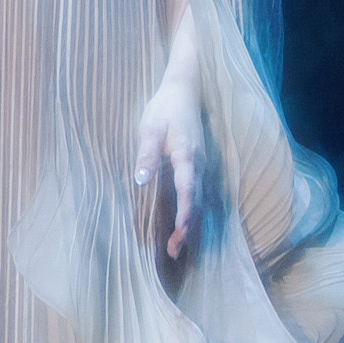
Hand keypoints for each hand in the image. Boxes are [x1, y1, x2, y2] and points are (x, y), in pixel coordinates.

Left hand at [134, 104, 210, 272]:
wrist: (185, 90)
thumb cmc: (165, 108)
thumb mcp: (149, 127)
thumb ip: (146, 153)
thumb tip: (140, 180)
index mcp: (187, 154)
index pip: (188, 189)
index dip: (184, 212)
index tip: (179, 232)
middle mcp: (200, 164)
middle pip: (197, 201)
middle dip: (187, 228)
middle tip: (174, 252)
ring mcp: (202, 166)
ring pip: (200, 201)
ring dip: (190, 224)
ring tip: (177, 247)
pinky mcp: (199, 167)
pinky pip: (198, 194)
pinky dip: (192, 213)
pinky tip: (182, 226)